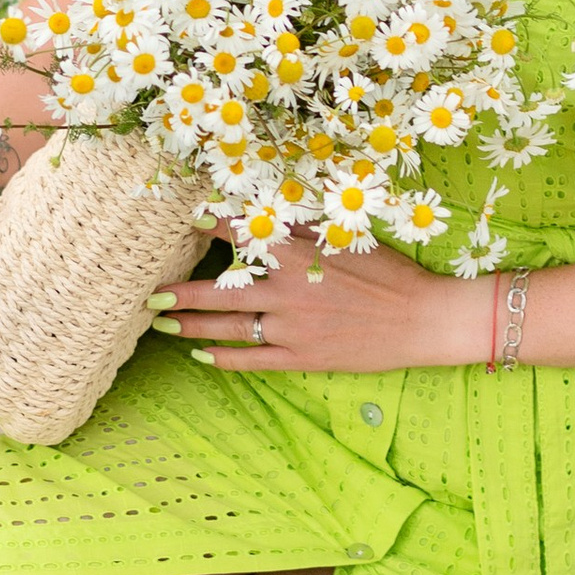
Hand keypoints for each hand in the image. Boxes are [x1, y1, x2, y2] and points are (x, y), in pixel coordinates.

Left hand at [159, 231, 471, 375]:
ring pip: (228, 328)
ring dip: (191, 325)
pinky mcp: (301, 358)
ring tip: (163, 323)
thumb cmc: (391, 274)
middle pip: (220, 291)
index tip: (190, 221)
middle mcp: (287, 292)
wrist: (422, 319)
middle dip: (182, 292)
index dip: (213, 227)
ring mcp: (291, 329)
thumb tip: (268, 213)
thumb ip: (304, 230)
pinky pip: (252, 360)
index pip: (244, 237)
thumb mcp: (347, 239)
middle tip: (152, 292)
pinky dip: (223, 359)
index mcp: (299, 257)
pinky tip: (201, 356)